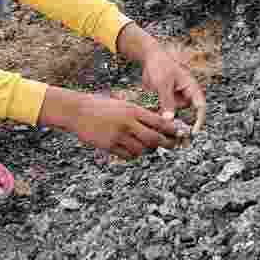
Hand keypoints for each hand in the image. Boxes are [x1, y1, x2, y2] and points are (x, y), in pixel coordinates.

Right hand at [51, 91, 188, 158]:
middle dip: (166, 143)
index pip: (159, 121)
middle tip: (172, 145)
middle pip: (154, 138)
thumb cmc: (102, 106)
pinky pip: (127, 155)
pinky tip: (134, 151)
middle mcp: (127, 122)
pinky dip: (133, 154)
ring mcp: (117, 135)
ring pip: (142, 149)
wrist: (77, 110)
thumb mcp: (123, 104)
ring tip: (150, 147)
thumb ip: (139, 114)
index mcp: (133, 110)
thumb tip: (158, 123)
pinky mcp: (108, 145)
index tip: (182, 133)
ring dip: (148, 150)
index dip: (173, 129)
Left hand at [140, 47, 208, 132]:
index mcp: (192, 89)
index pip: (200, 107)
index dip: (199, 121)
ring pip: (174, 116)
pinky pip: (164, 113)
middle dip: (183, 127)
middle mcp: (186, 96)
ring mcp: (176, 100)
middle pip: (188, 116)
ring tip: (160, 121)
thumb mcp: (163, 83)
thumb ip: (166, 101)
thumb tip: (169, 119)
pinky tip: (154, 115)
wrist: (150, 58)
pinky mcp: (166, 102)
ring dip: (168, 121)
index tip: (194, 133)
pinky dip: (160, 116)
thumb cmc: (160, 66)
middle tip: (177, 139)